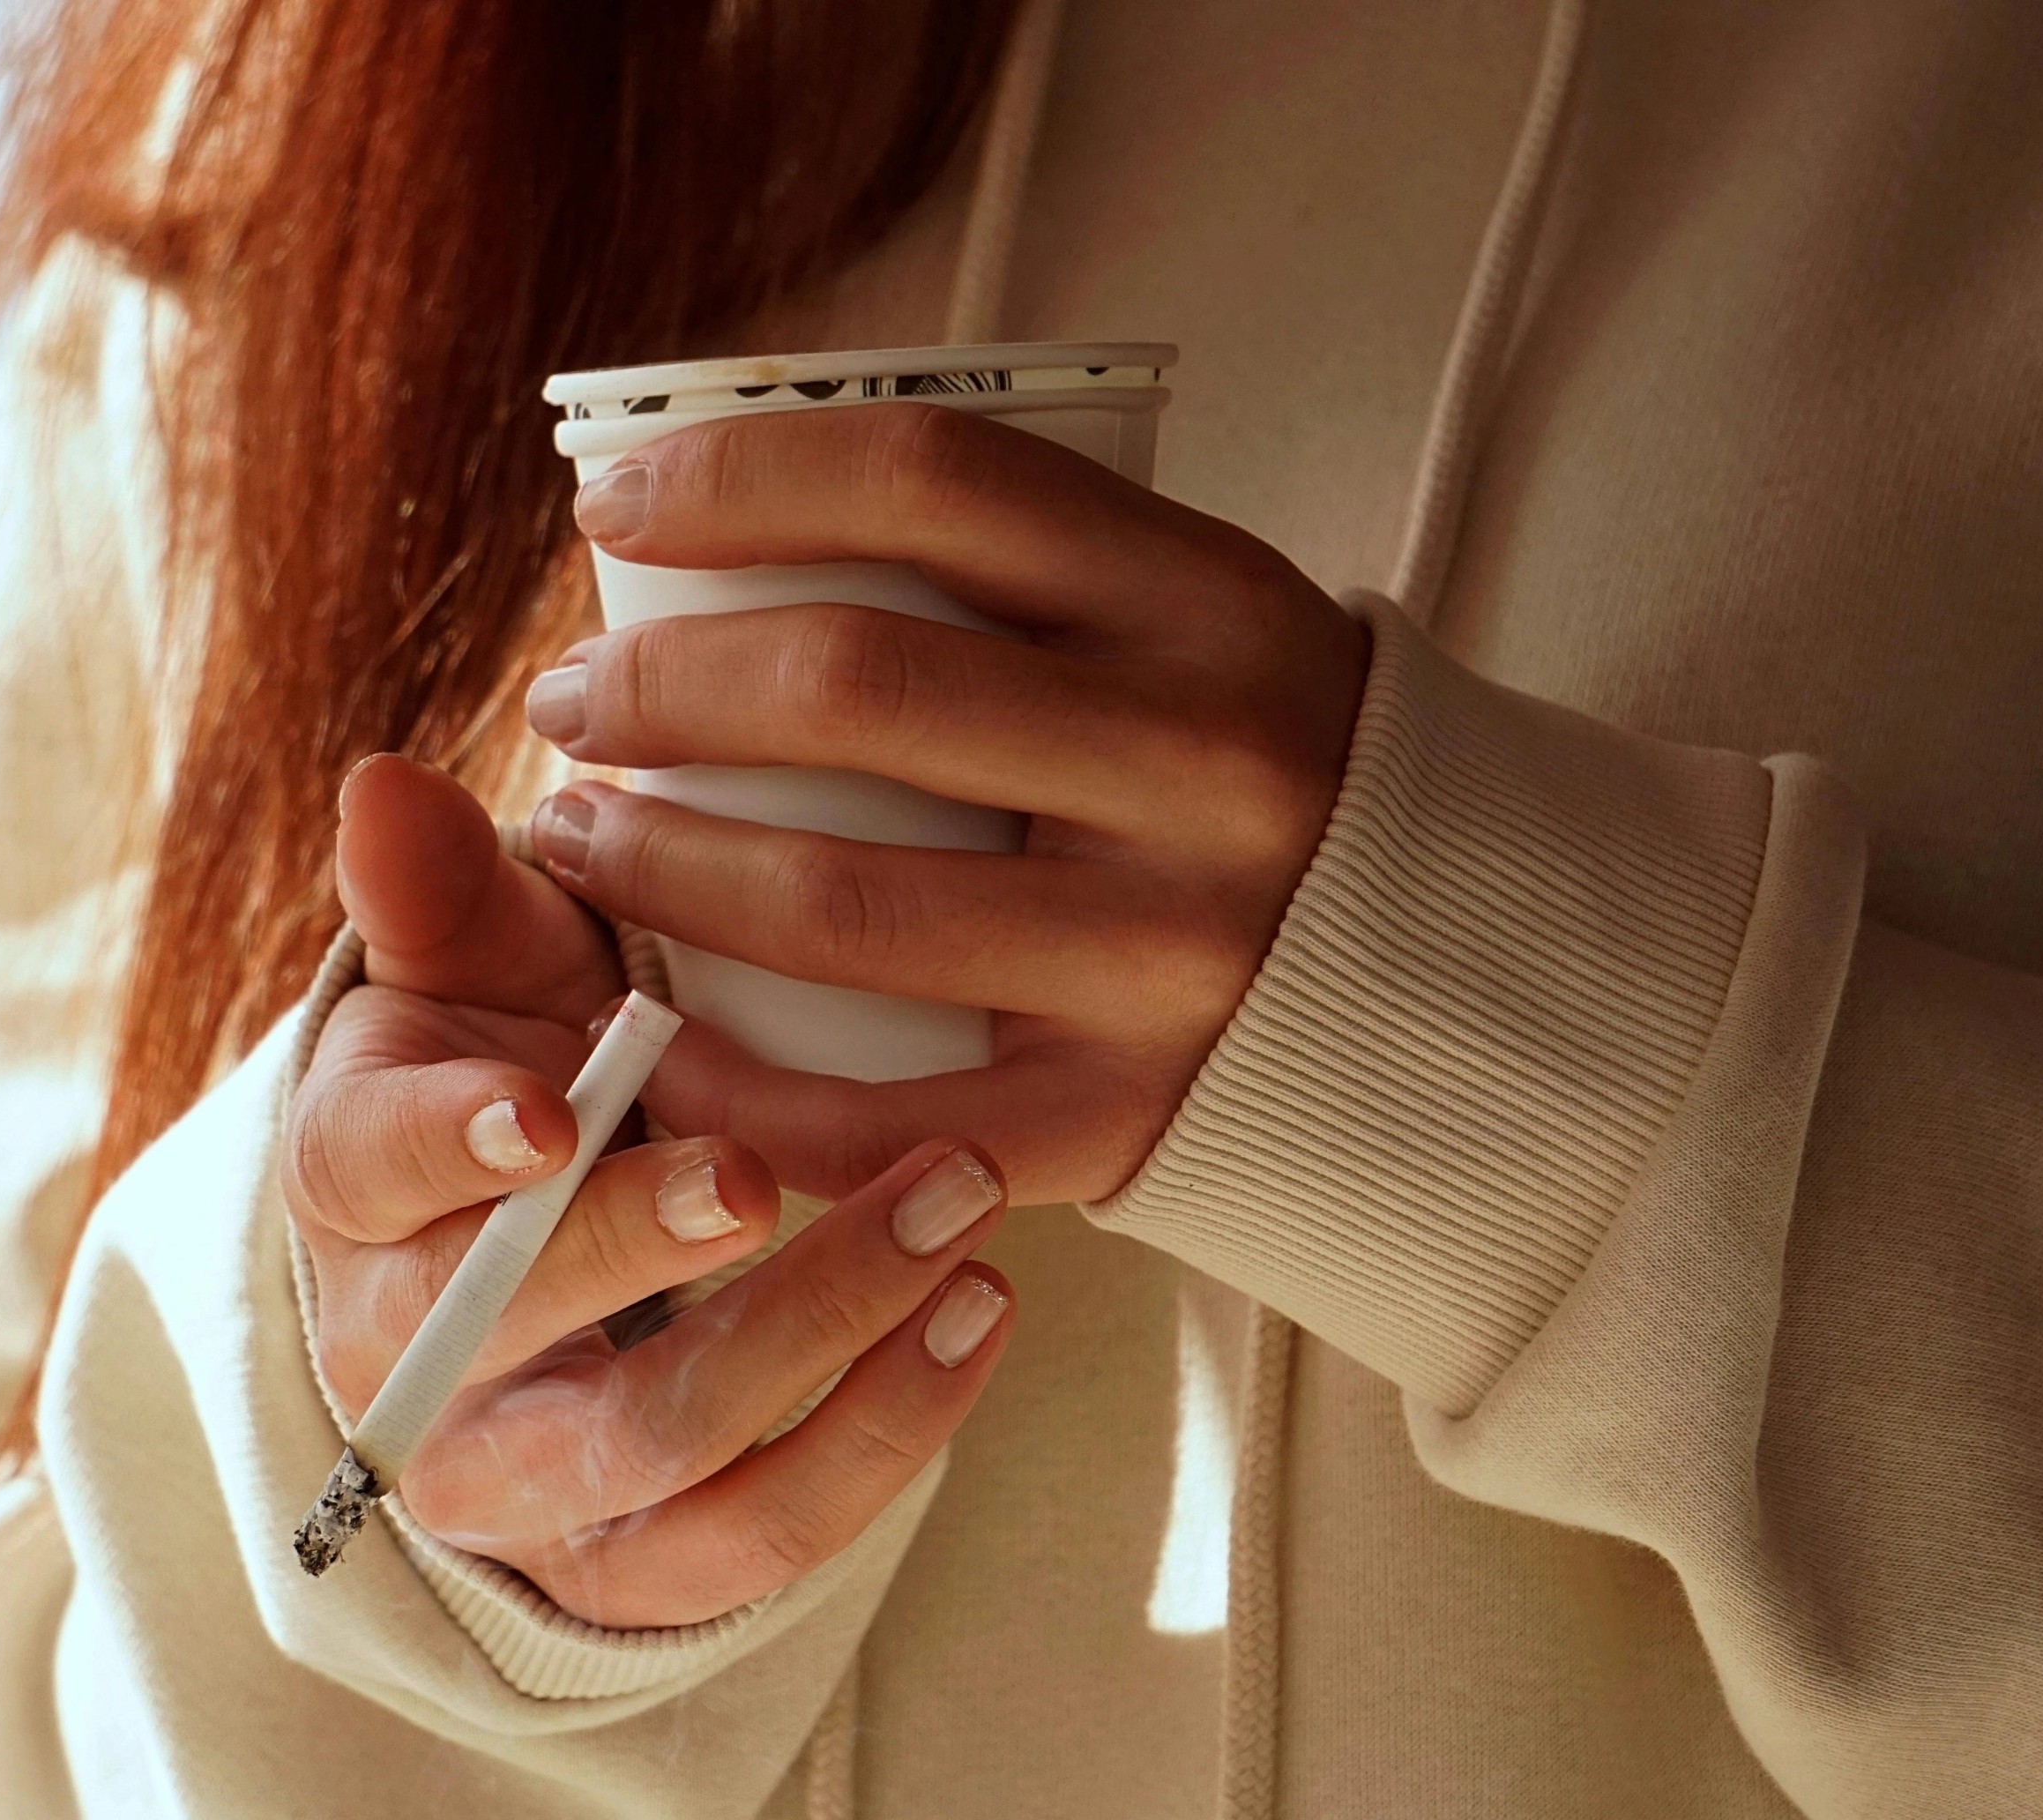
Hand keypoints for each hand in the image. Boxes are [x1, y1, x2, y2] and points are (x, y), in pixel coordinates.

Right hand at [286, 755, 1017, 1626]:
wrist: (553, 1254)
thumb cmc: (524, 1068)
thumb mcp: (483, 968)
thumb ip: (444, 883)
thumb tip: (385, 780)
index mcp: (354, 1188)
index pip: (366, 1170)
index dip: (445, 1146)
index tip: (547, 1108)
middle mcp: (409, 1360)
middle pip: (508, 1331)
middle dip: (643, 1250)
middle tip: (773, 1167)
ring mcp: (521, 1485)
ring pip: (658, 1447)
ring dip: (818, 1333)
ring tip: (956, 1216)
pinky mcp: (638, 1570)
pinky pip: (761, 1545)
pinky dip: (884, 1443)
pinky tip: (982, 1316)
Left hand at [524, 402, 1370, 1203]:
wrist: (1471, 979)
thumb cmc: (1251, 761)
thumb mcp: (1193, 618)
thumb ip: (1015, 567)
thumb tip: (726, 510)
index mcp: (1209, 602)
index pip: (933, 478)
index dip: (738, 476)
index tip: (613, 508)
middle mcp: (1201, 768)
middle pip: (855, 690)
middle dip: (658, 688)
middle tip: (571, 702)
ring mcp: (1166, 957)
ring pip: (837, 905)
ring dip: (656, 865)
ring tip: (580, 836)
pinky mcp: (1119, 1120)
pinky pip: (867, 1119)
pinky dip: (723, 1080)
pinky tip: (644, 1035)